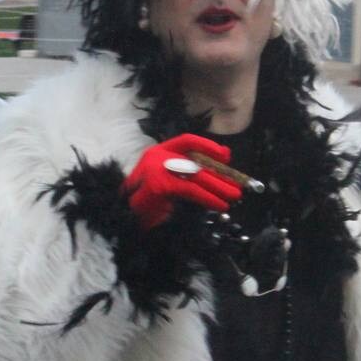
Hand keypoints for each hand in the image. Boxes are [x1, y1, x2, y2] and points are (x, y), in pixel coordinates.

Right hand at [124, 134, 242, 228]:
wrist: (123, 219)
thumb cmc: (145, 204)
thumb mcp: (168, 185)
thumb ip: (186, 176)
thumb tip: (218, 172)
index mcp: (158, 152)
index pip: (186, 141)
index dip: (208, 147)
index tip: (226, 156)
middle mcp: (156, 156)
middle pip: (196, 161)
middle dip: (219, 174)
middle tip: (237, 186)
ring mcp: (156, 169)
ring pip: (196, 176)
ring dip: (218, 187)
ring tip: (234, 196)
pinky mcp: (159, 185)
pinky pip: (190, 189)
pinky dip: (208, 198)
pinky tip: (219, 204)